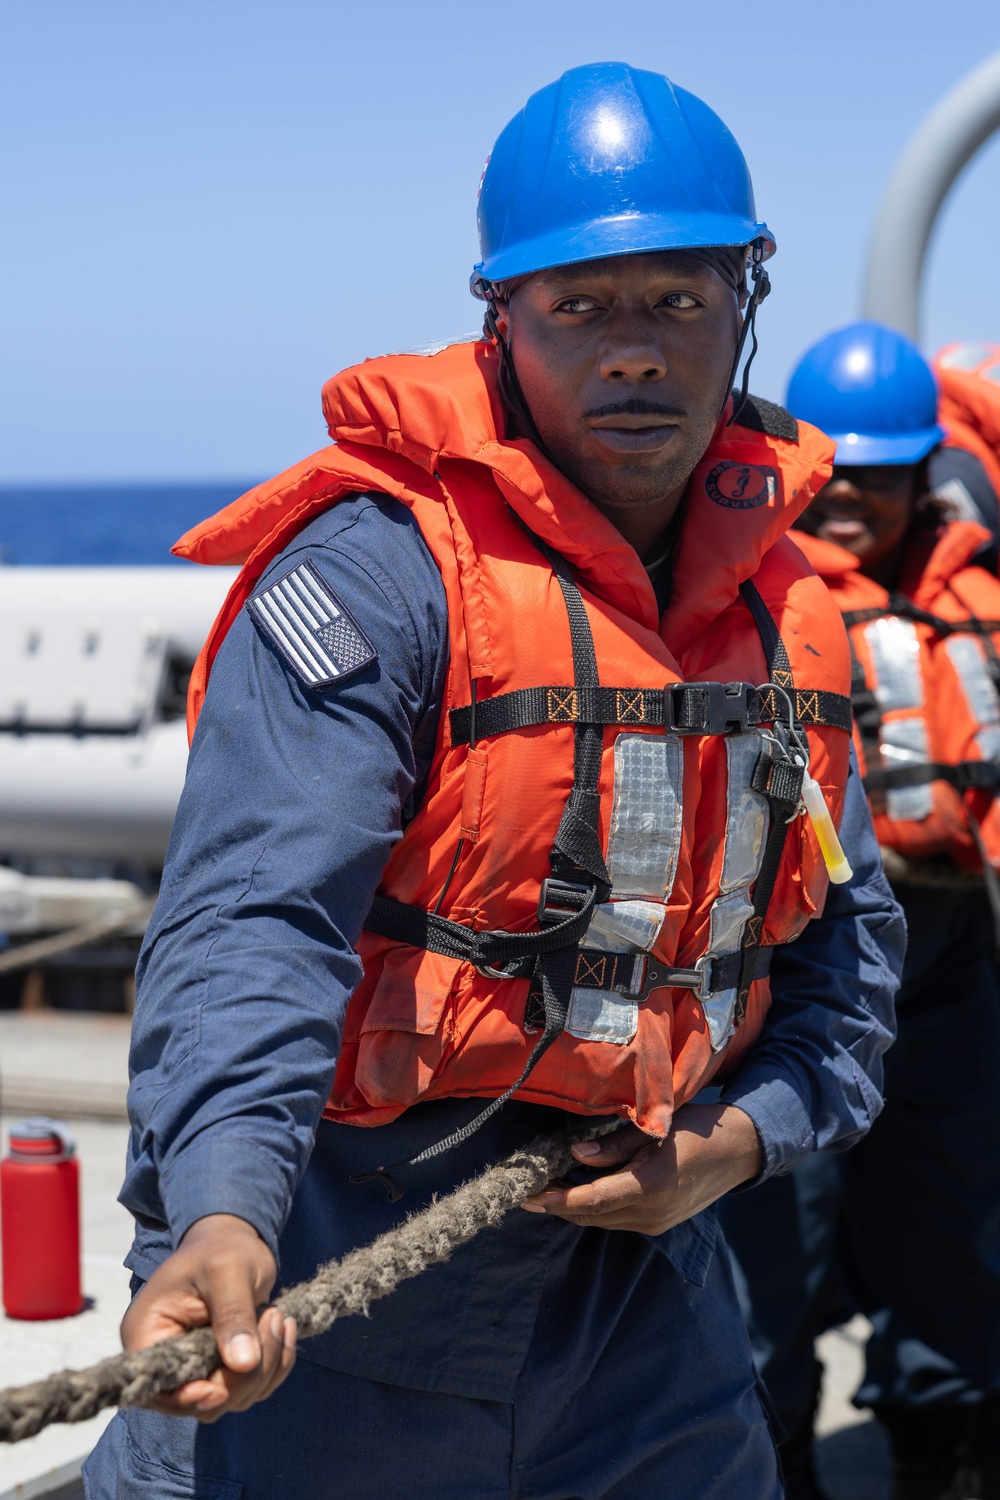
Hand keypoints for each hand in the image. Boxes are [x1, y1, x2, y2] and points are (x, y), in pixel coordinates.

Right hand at [120, 1213, 296, 1420]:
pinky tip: (285, 1329)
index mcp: (147, 1334)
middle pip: (202, 1401)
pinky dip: (276, 1365)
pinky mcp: (224, 1368)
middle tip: (272, 1319)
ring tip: (278, 1316)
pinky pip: (252, 1387)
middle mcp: (166, 1359)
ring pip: (233, 1398)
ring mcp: (197, 1367)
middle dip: (244, 1374)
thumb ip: (233, 1315)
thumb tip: (244, 1364)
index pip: (158, 1390)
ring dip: (267, 1365)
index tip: (221, 1385)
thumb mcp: (228, 1271)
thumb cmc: (222, 1247)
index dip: (189, 1397)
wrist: (235, 1239)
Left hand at [522, 1103, 762, 1234]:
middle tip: (527, 1188)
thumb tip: (576, 1153)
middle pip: (592, 1215)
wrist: (739, 1150)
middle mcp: (651, 1213)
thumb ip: (614, 1145)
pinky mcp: (660, 1224)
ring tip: (547, 1188)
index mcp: (650, 1186)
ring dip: (573, 1208)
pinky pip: (617, 1219)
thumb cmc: (696, 1128)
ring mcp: (657, 1224)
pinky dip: (594, 1208)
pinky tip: (580, 1190)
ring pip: (602, 1221)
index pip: (592, 1200)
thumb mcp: (654, 1127)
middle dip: (557, 1205)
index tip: (528, 1194)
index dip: (556, 1199)